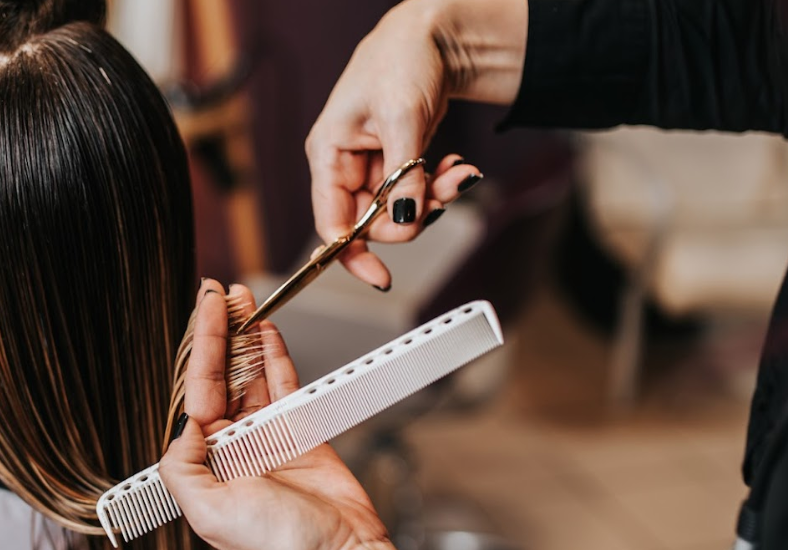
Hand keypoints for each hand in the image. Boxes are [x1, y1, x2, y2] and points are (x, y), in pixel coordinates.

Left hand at [162, 282, 506, 549]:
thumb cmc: (277, 547)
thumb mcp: (207, 512)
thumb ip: (182, 465)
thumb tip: (183, 423)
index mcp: (205, 464)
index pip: (197, 392)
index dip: (201, 348)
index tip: (204, 310)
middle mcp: (232, 448)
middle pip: (222, 377)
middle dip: (221, 333)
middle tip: (220, 293)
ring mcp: (267, 438)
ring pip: (253, 375)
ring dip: (248, 338)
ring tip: (244, 300)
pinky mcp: (302, 434)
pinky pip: (285, 386)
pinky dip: (277, 357)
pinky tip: (268, 332)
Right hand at [305, 0, 526, 289]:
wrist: (432, 35)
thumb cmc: (402, 60)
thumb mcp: (403, 119)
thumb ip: (402, 176)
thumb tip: (402, 221)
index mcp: (328, 153)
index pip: (330, 222)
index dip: (352, 254)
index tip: (381, 276)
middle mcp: (344, 164)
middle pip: (370, 222)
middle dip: (412, 214)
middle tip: (446, 194)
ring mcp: (371, 165)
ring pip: (398, 210)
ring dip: (433, 198)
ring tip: (459, 174)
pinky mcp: (395, 162)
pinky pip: (414, 193)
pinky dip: (438, 186)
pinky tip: (456, 167)